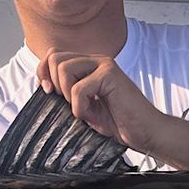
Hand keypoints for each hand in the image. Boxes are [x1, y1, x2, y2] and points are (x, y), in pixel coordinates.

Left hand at [38, 52, 169, 151]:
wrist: (145, 133)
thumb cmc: (118, 122)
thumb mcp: (84, 106)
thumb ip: (67, 92)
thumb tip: (45, 85)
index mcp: (88, 65)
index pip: (54, 55)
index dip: (44, 72)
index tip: (49, 92)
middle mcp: (96, 60)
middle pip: (55, 58)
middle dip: (55, 84)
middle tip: (70, 104)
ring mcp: (104, 65)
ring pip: (64, 69)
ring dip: (68, 96)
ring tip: (84, 109)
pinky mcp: (110, 75)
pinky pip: (78, 89)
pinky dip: (80, 108)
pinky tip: (93, 116)